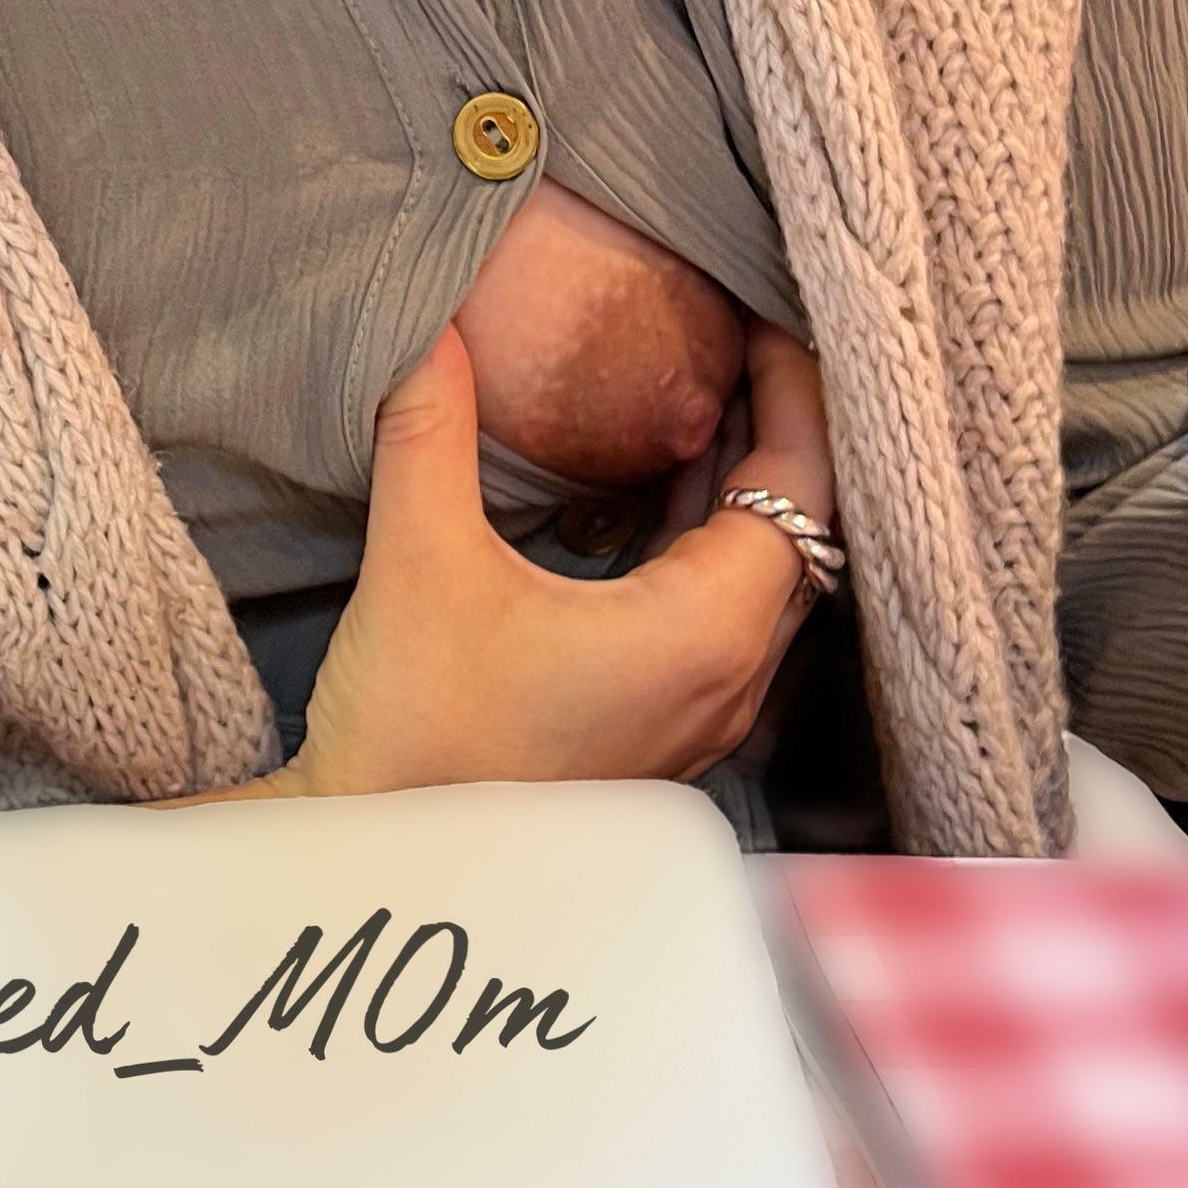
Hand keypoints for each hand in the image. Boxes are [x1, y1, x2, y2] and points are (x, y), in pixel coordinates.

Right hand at [266, 316, 834, 797]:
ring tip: (706, 393)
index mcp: (709, 631)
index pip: (802, 482)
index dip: (795, 386)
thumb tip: (438, 321)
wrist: (385, 872)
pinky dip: (708, 542)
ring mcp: (703, 718)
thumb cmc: (417, 736)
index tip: (766, 315)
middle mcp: (732, 680)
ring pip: (764, 577)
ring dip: (742, 487)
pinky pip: (723, 615)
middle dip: (777, 427)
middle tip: (741, 338)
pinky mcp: (661, 734)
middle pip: (801, 529)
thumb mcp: (422, 559)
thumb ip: (434, 426)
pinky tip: (658, 495)